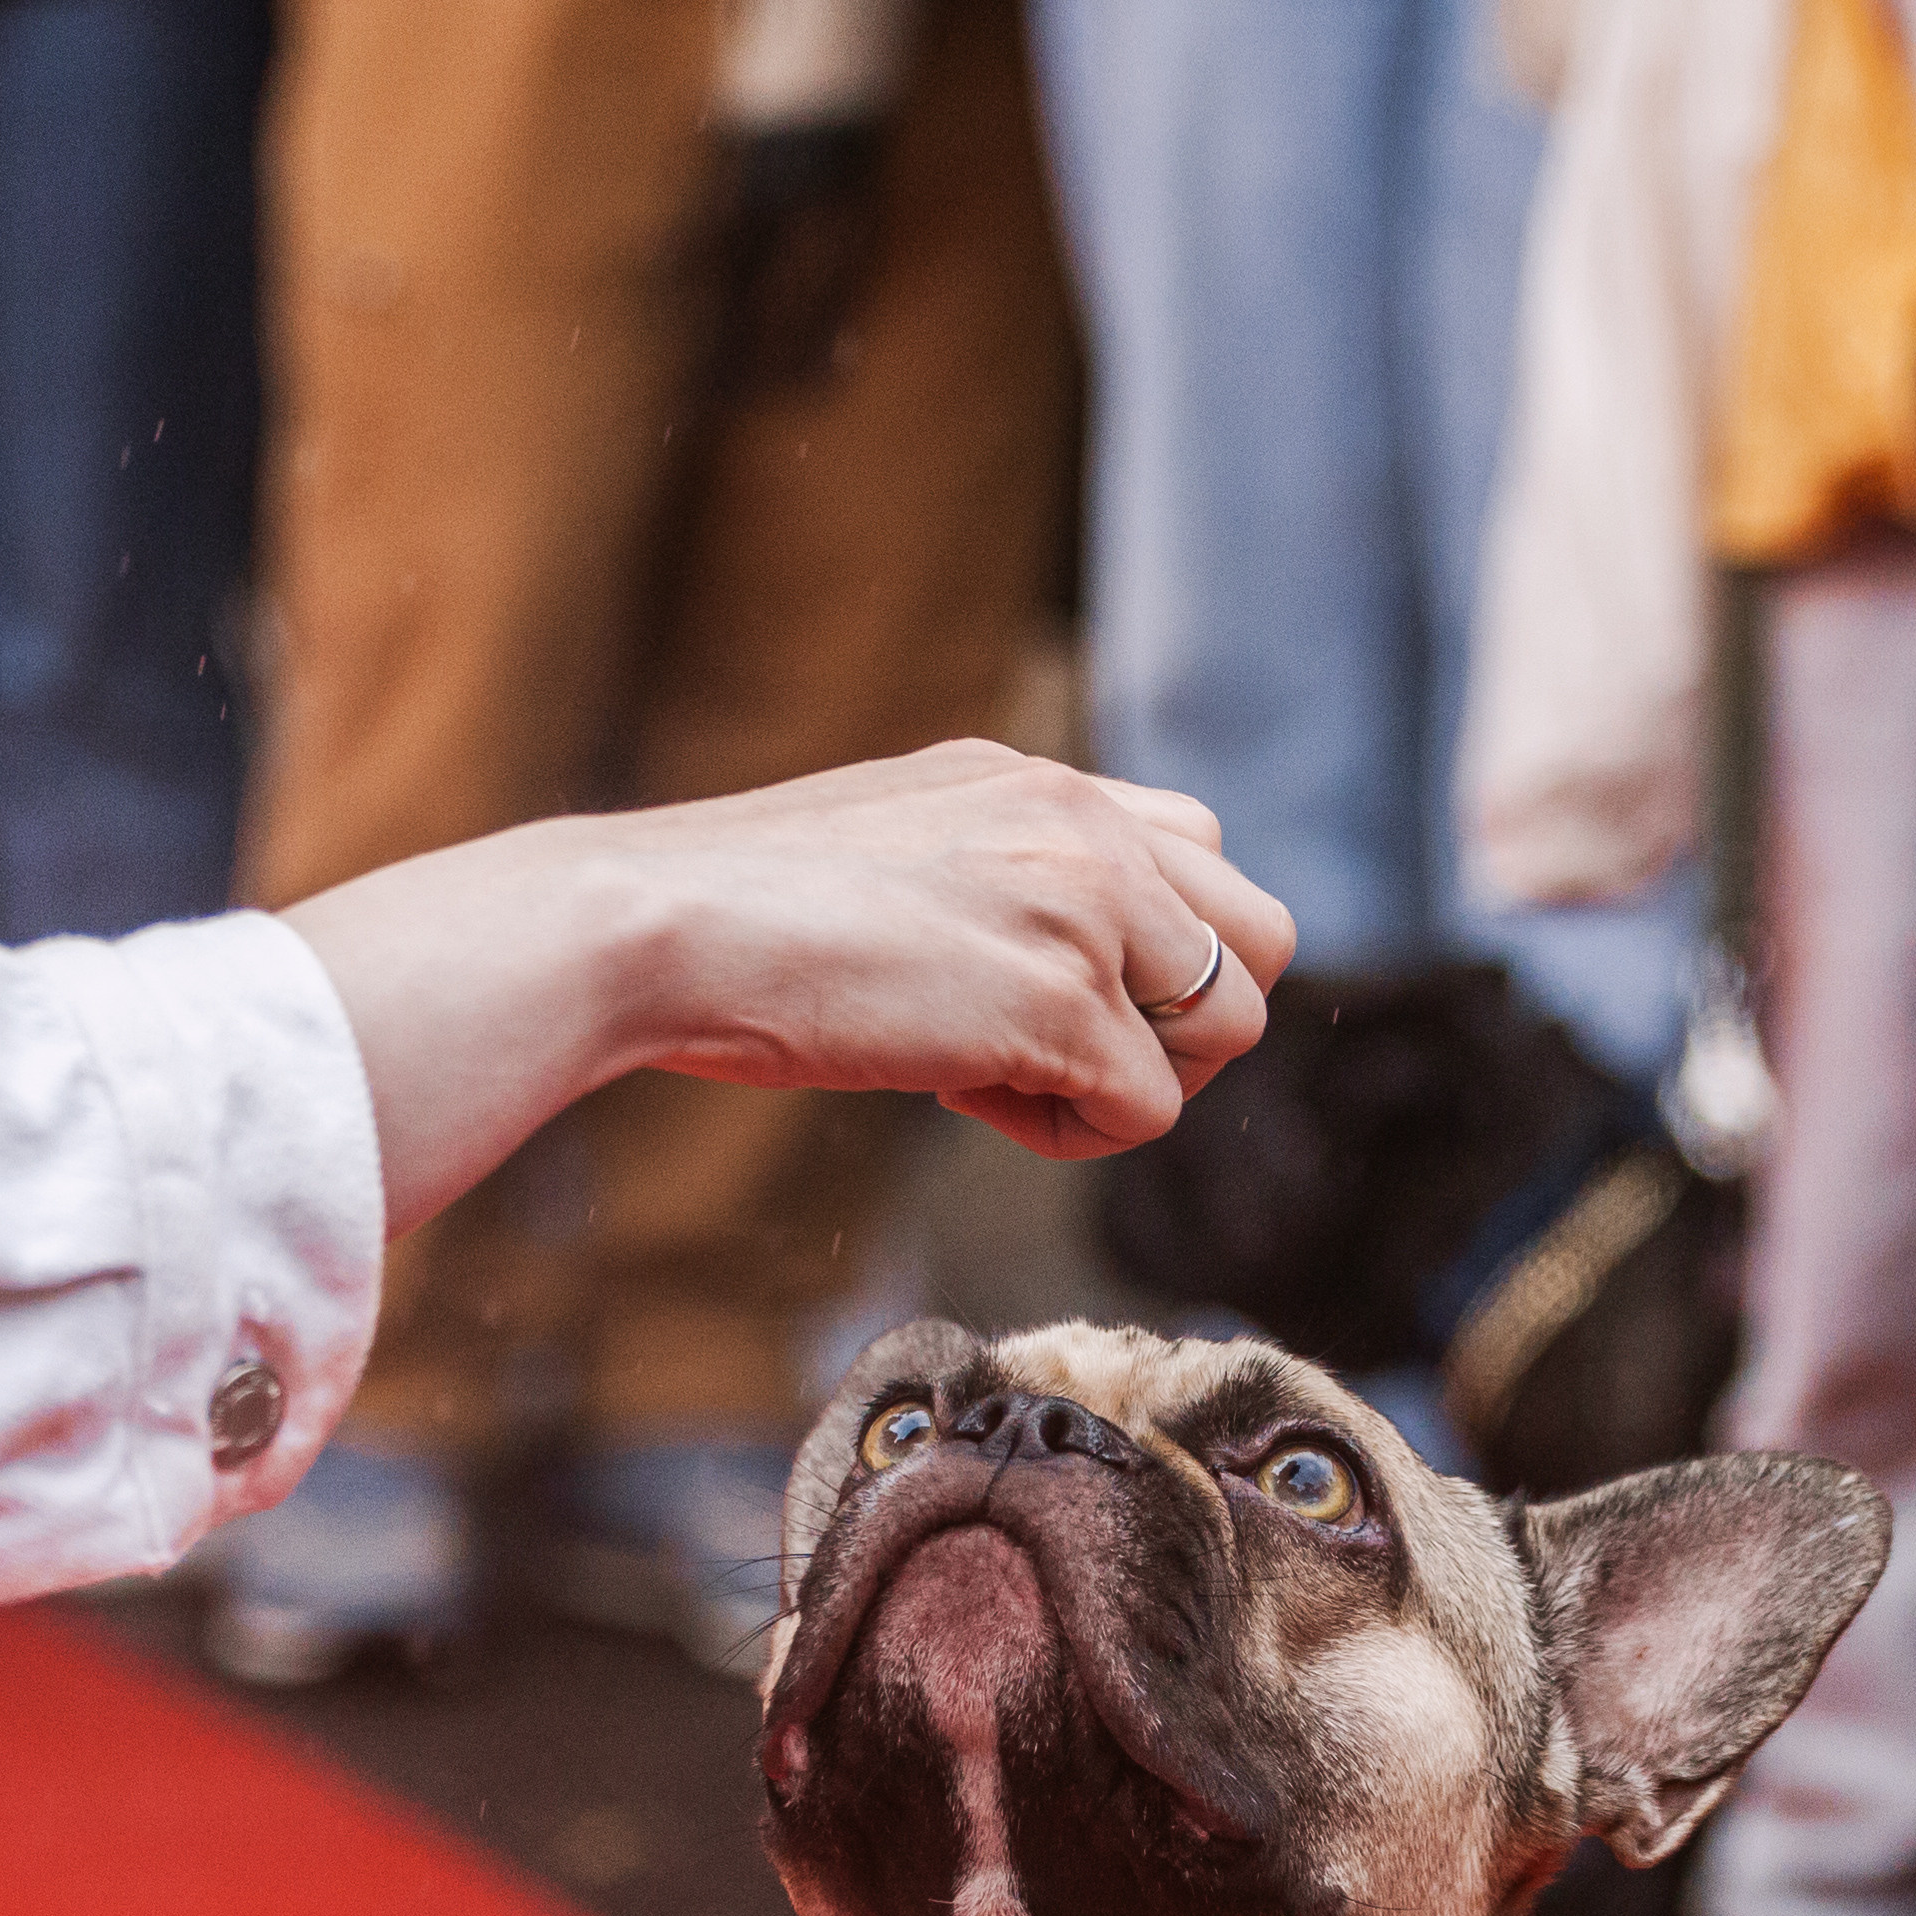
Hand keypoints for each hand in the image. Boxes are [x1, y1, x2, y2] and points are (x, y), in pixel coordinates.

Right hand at [286, 743, 1295, 1231]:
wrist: (651, 926)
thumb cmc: (734, 918)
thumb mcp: (893, 855)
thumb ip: (993, 879)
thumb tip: (1042, 972)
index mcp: (1039, 779)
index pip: (1201, 853)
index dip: (1144, 956)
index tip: (1027, 993)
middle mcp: (1084, 819)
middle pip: (1264, 941)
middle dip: (1180, 1025)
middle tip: (1056, 1055)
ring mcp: (1082, 905)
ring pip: (1232, 1028)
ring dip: (1135, 1081)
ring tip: (1004, 1079)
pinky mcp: (1059, 1000)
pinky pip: (1146, 1111)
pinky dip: (1068, 1136)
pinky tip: (963, 1101)